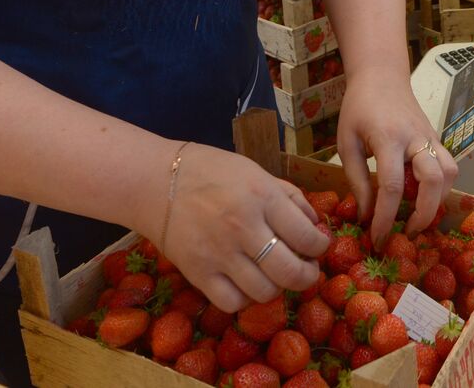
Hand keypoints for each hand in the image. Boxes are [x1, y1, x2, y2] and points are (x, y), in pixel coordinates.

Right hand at [160, 145, 327, 312]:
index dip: (320, 246)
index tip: (318, 246)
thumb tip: (316, 224)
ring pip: (265, 292)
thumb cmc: (210, 171)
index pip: (307, 236)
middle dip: (307, 276)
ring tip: (275, 276)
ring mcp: (219, 253)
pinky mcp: (198, 273)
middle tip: (306, 270)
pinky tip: (247, 284)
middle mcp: (244, 227)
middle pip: (290, 272)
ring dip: (278, 288)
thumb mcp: (255, 171)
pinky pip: (232, 303)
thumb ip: (289, 196)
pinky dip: (245, 299)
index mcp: (262, 196)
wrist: (154, 182)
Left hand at [336, 71, 458, 244]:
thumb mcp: (346, 143)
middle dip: (424, 214)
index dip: (385, 218)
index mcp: (387, 138)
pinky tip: (424, 196)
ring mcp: (430, 137)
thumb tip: (366, 215)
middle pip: (433, 180)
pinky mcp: (437, 138)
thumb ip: (357, 180)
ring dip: (438, 200)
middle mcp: (415, 138)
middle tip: (407, 233)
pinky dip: (442, 187)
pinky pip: (449, 166)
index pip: (392, 186)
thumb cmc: (359, 109)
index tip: (377, 238)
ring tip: (418, 215)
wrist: (381, 76)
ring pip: (450, 173)